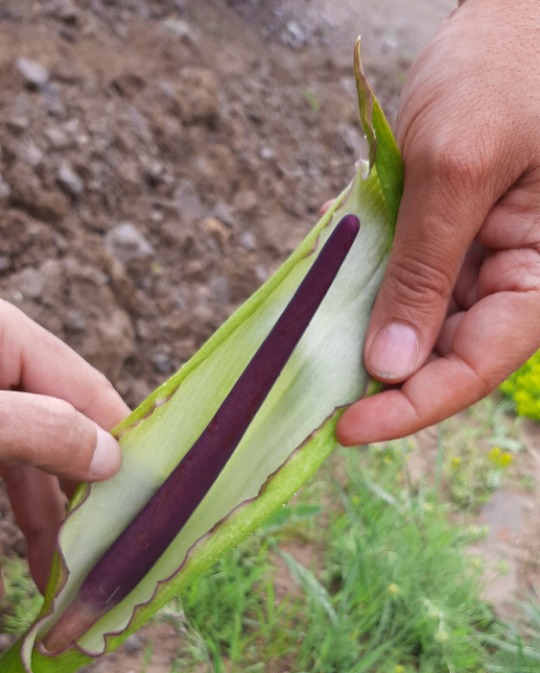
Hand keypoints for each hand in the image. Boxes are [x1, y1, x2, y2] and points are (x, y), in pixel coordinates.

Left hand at [0, 299, 129, 590]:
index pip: (89, 392)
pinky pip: (5, 466)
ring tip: (66, 578)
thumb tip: (111, 458)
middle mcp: (0, 365)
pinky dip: (17, 511)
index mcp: (4, 336)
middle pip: (64, 431)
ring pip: (31, 459)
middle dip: (83, 499)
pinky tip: (31, 556)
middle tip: (109, 558)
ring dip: (50, 518)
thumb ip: (39, 430)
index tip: (155, 503)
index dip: (124, 446)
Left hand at [337, 0, 539, 445]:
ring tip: (314, 357)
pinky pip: (402, 287)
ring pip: (417, 330)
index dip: (411, 407)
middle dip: (382, 383)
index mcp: (538, 278)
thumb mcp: (459, 165)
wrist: (509, 17)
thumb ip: (426, 268)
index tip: (347, 428)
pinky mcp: (444, 243)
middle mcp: (509, 282)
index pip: (476, 367)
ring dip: (367, 345)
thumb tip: (390, 368)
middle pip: (444, 359)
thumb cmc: (505, 71)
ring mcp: (475, 265)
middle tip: (314, 399)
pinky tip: (331, 304)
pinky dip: (365, 298)